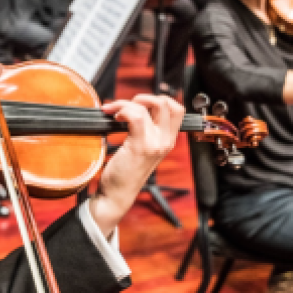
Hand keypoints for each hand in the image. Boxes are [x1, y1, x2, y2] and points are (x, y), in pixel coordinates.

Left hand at [93, 95, 184, 237]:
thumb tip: (134, 107)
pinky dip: (123, 110)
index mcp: (167, 140)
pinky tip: (115, 117)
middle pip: (168, 103)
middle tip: (128, 106)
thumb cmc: (124, 172)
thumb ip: (144, 130)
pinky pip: (136, 116)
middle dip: (145, 97)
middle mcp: (165, 141)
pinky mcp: (141, 146)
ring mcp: (155, 143)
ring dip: (126, 103)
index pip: (177, 109)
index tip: (140, 103)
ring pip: (147, 107)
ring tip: (115, 112)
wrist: (117, 194)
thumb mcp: (141, 148)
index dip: (159, 99)